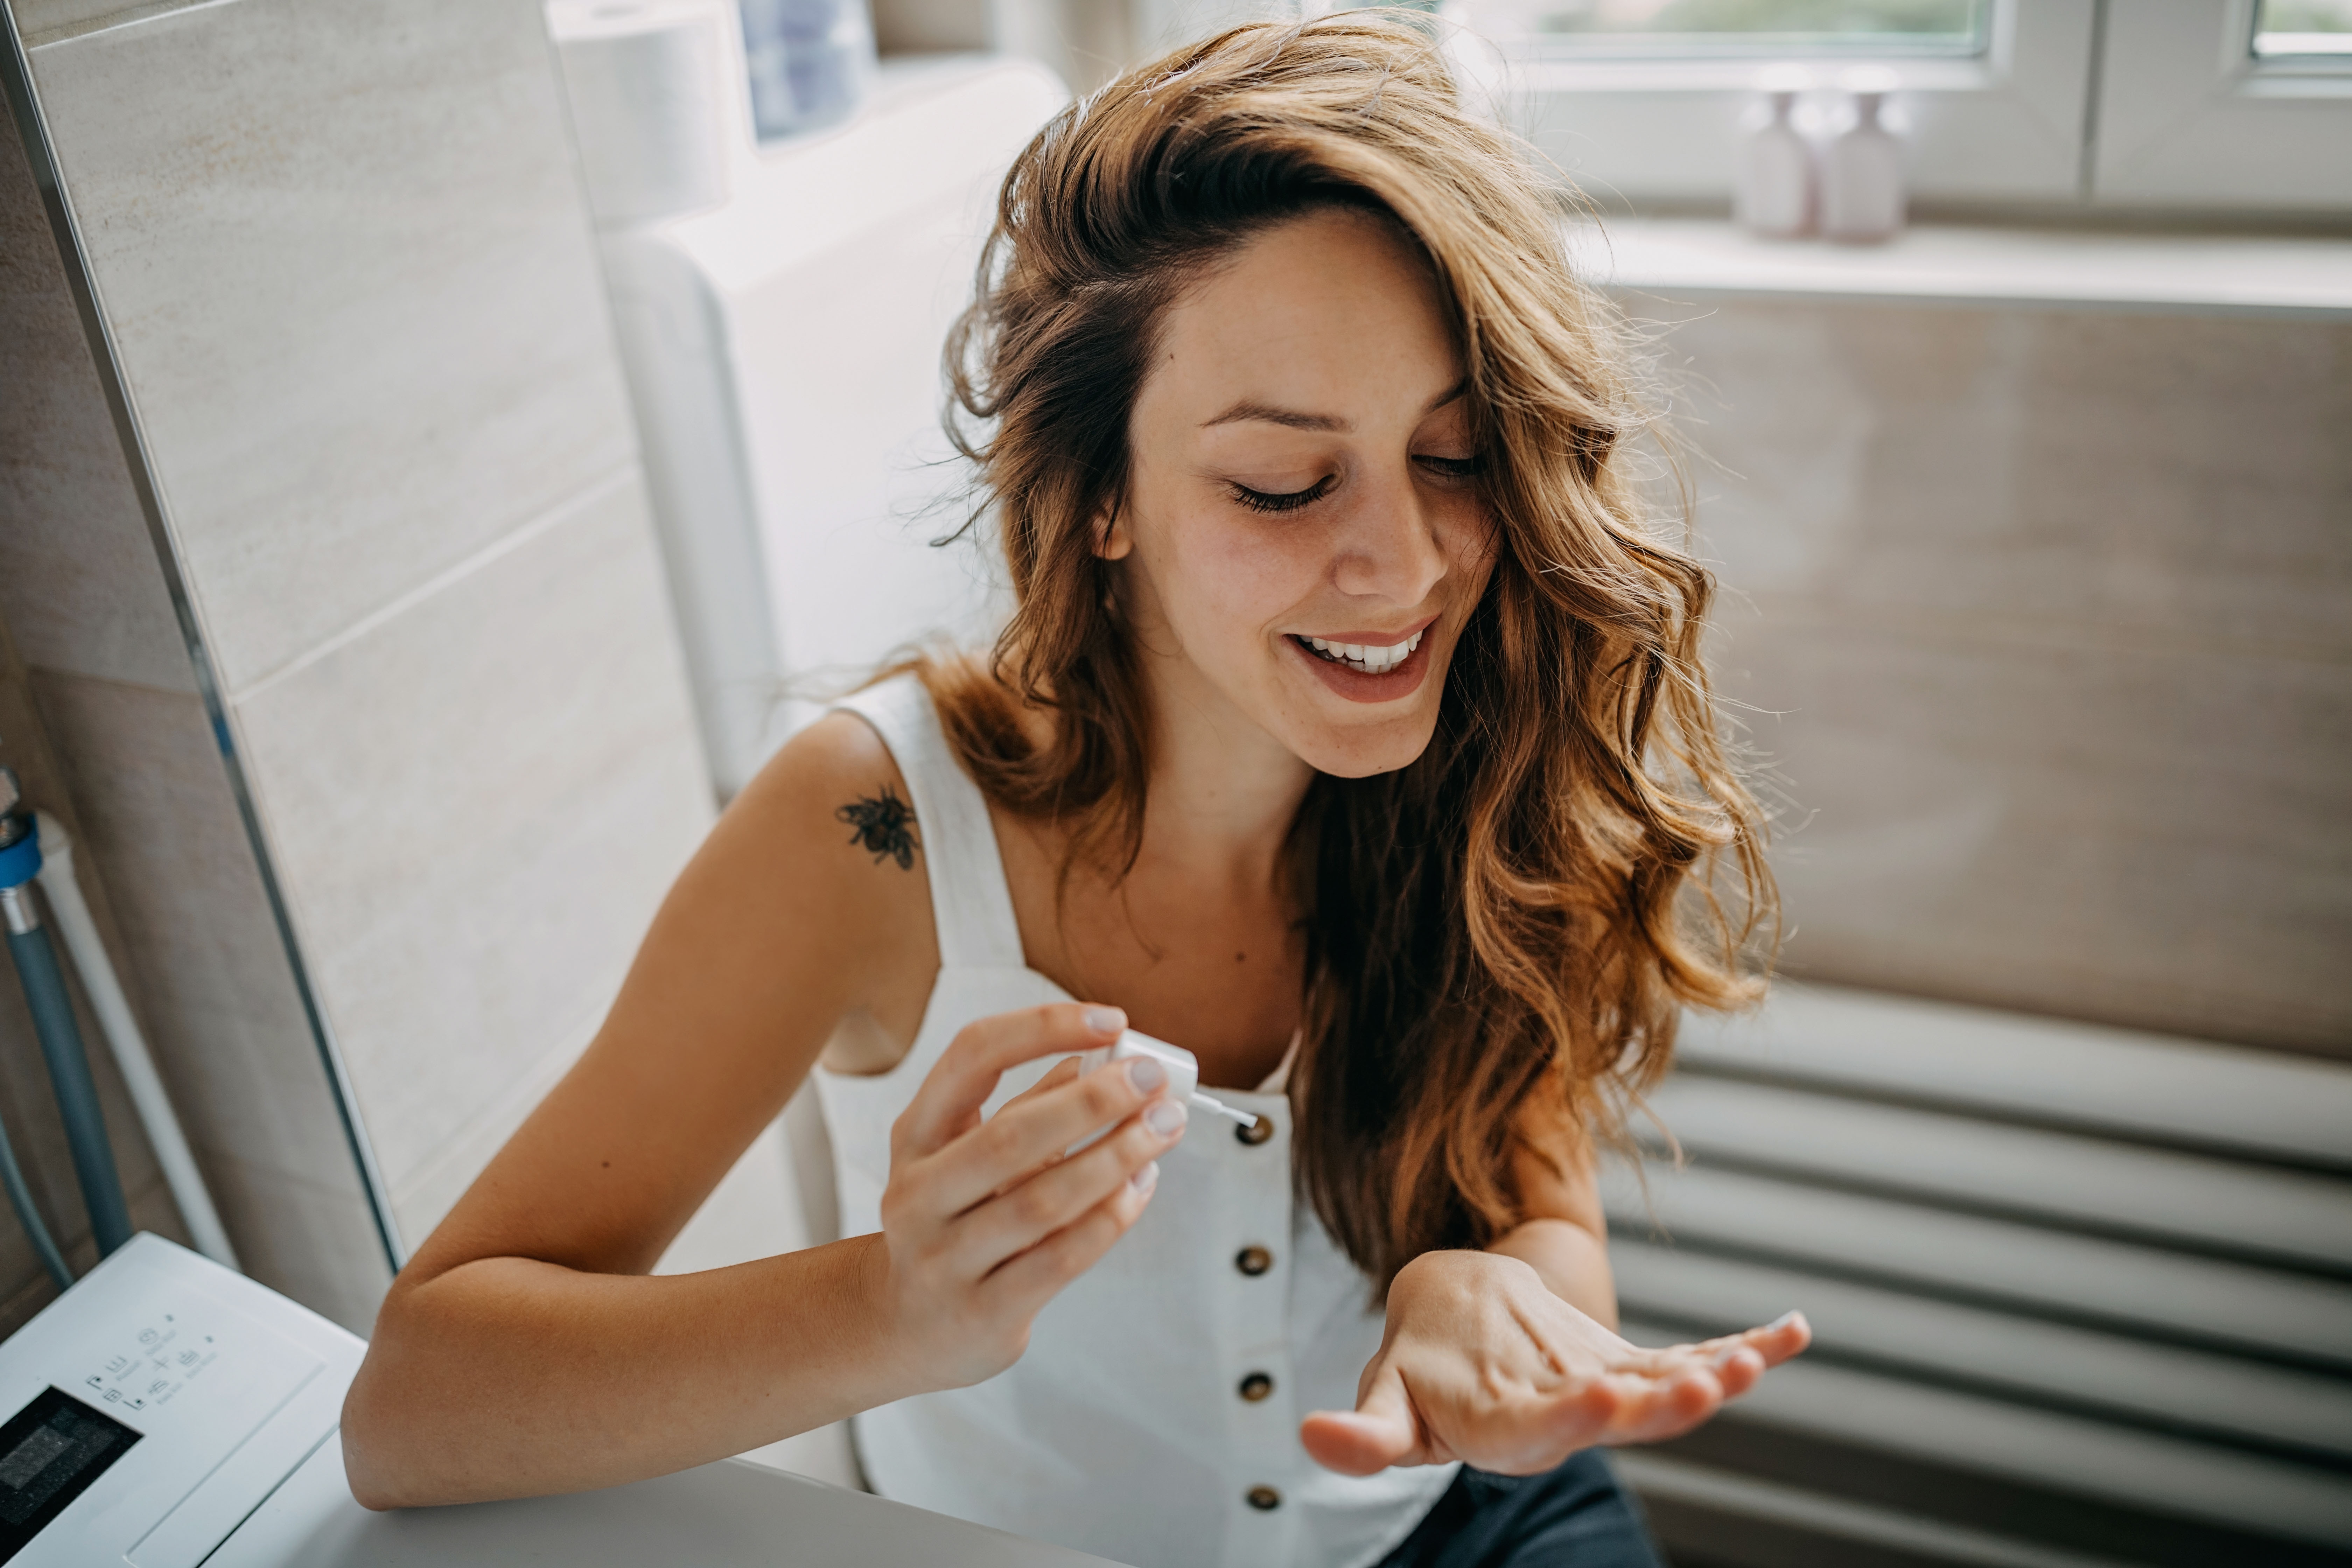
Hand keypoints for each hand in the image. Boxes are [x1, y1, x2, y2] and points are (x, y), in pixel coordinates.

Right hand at [872, 1003, 1186, 1391]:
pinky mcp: (983, 1312)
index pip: (973, 1057)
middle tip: (1153, 1081)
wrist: (906, 1329)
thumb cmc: (951, 1224)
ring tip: (1163, 1128)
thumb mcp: (964, 1156)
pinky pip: (1060, 1258)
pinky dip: (1111, 1217)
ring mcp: (943, 1259)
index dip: (1043, 1028)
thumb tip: (1094, 1057)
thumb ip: (1025, 1108)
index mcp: (913, 1137)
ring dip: (1116, 1157)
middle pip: (1011, 1135)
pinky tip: (1141, 1186)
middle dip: (1095, 1101)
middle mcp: (917, 1195)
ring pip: (1043, 1201)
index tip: (1113, 1021)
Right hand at [1300, 1249, 1808, 1475]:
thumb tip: (1314, 1440)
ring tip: (1759, 1356)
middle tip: (1711, 1385)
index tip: (1609, 1398)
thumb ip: (1364, 1434)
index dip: (1578, 1416)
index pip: (1546, 1429)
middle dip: (1669, 1401)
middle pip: (1623, 1414)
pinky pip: (1693, 1357)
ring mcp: (1607, 1392)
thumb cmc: (1418, 1378)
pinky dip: (1746, 1343)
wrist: (1459, 1341)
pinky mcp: (1629, 1368)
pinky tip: (1795, 1328)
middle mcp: (1569, 1420)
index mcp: (1507, 1432)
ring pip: (1666, 1387)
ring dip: (1716, 1375)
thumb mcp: (1383, 1401)